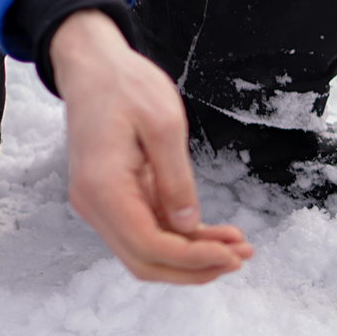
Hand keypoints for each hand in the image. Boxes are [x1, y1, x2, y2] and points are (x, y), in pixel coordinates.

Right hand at [51, 12, 252, 282]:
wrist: (94, 67)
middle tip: (242, 257)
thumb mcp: (163, 124)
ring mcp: (100, 205)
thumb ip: (175, 179)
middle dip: (195, 268)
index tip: (234, 254)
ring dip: (192, 257)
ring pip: (147, 252)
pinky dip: (181, 238)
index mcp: (102, 187)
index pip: (149, 245)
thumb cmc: (127, 86)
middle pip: (145, 261)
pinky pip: (147, 230)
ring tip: (238, 246)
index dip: (193, 259)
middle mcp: (94, 204)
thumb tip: (187, 226)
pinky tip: (216, 233)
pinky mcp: (112, 199)